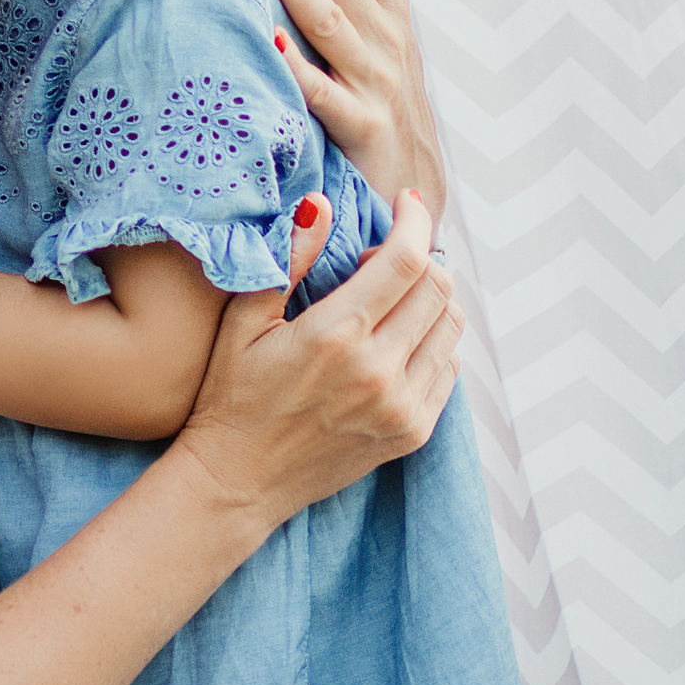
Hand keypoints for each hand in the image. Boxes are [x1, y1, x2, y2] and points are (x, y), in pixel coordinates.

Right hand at [174, 191, 461, 525]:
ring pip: (451, 325)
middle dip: (420, 255)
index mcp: (336, 336)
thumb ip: (288, 259)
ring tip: (391, 298)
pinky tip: (398, 338)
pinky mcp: (413, 433)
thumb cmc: (233, 395)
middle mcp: (378, 372)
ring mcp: (401, 407)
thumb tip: (320, 204)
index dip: (415, 220)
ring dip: (431, 296)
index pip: (407, 260)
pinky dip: (434, 339)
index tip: (406, 201)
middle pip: (438, 287)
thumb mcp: (244, 321)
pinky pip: (449, 367)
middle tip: (380, 258)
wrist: (238, 482)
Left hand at [234, 0, 447, 211]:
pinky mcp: (364, 131)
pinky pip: (325, 95)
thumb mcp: (368, 39)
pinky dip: (299, 67)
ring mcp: (378, 82)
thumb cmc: (378, 105)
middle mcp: (386, 36)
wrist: (411, 191)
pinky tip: (272, 41)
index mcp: (385, 8)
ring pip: (331, 21)